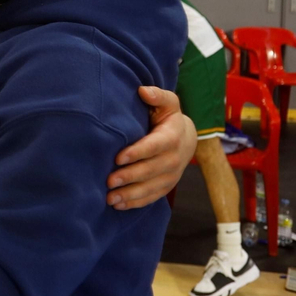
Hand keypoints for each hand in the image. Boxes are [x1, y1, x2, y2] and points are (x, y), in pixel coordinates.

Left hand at [107, 86, 196, 209]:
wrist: (187, 139)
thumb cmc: (169, 118)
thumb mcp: (168, 103)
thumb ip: (157, 95)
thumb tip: (142, 90)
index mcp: (172, 137)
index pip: (154, 146)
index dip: (137, 152)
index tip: (118, 157)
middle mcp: (174, 159)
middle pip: (150, 170)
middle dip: (130, 176)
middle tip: (109, 180)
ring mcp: (171, 176)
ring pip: (150, 188)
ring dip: (130, 194)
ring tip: (110, 198)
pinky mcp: (165, 187)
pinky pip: (151, 197)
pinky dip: (135, 203)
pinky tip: (118, 205)